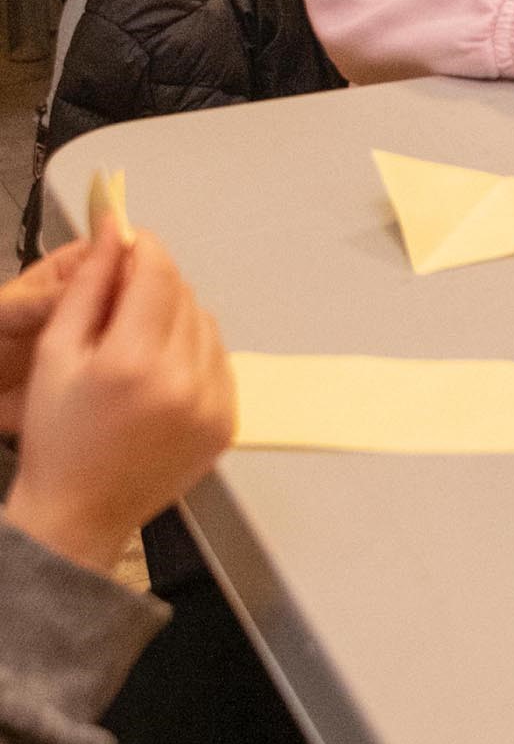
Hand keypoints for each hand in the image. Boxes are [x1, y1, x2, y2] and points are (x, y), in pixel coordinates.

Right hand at [1, 220, 234, 575]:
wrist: (80, 513)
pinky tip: (160, 374)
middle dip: (154, 286)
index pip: (158, 274)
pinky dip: (195, 354)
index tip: (128, 243)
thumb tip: (115, 231)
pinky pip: (219, 360)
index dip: (144, 249)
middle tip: (121, 303)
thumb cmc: (57, 435)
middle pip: (184, 295)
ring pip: (206, 324)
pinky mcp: (228, 422)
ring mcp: (213, 403)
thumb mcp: (56, 353)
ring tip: (137, 345)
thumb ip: (89, 287)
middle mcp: (184, 381)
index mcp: (134, 362)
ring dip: (177, 319)